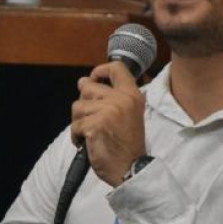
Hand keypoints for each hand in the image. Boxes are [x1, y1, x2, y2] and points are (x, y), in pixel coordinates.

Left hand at [71, 61, 145, 186]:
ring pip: (78, 106)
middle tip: (93, 119)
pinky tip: (87, 142)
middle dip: (84, 104)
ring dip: (79, 122)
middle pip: (89, 87)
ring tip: (91, 133)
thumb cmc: (128, 144)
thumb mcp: (128, 113)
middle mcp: (122, 99)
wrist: (131, 168)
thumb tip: (83, 81)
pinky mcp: (96, 124)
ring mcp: (109, 110)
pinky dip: (76, 136)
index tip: (94, 78)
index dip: (100, 70)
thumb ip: (110, 96)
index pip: (117, 68)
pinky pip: (75, 125)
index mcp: (132, 95)